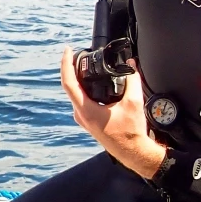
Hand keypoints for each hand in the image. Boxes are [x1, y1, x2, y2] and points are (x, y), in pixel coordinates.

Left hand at [60, 49, 164, 177]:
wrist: (133, 151)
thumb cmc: (131, 132)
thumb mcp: (134, 103)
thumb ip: (132, 80)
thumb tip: (131, 65)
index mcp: (86, 110)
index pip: (69, 83)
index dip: (66, 64)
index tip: (68, 50)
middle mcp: (81, 115)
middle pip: (70, 86)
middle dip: (72, 68)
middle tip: (78, 53)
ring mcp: (83, 119)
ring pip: (75, 93)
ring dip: (77, 78)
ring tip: (82, 64)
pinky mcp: (89, 120)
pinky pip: (81, 100)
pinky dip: (83, 87)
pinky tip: (91, 81)